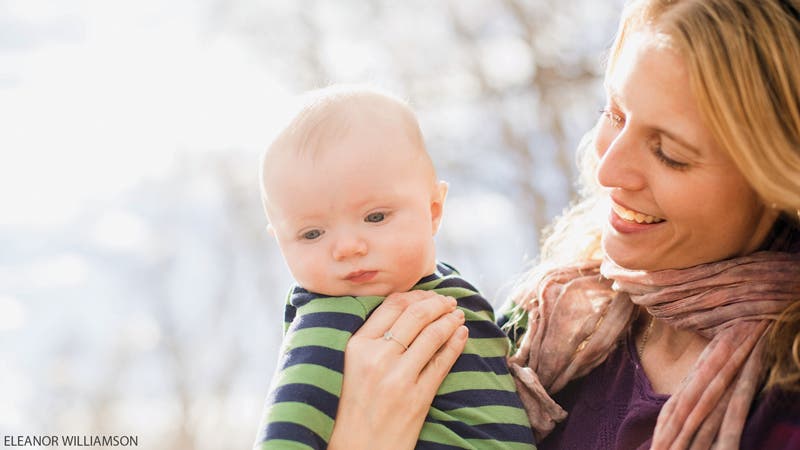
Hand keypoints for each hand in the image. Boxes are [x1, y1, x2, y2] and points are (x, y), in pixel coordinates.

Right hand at [328, 290, 468, 449]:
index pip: (392, 306)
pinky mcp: (418, 397)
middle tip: (449, 301)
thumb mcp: (351, 367)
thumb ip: (371, 340)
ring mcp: (399, 378)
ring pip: (433, 335)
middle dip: (437, 303)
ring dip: (450, 320)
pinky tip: (462, 334)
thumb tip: (404, 310)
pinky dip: (456, 344)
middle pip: (415, 315)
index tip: (428, 295)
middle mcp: (377, 357)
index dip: (416, 295)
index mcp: (357, 346)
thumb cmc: (353, 408)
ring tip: (458, 315)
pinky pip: (443, 362)